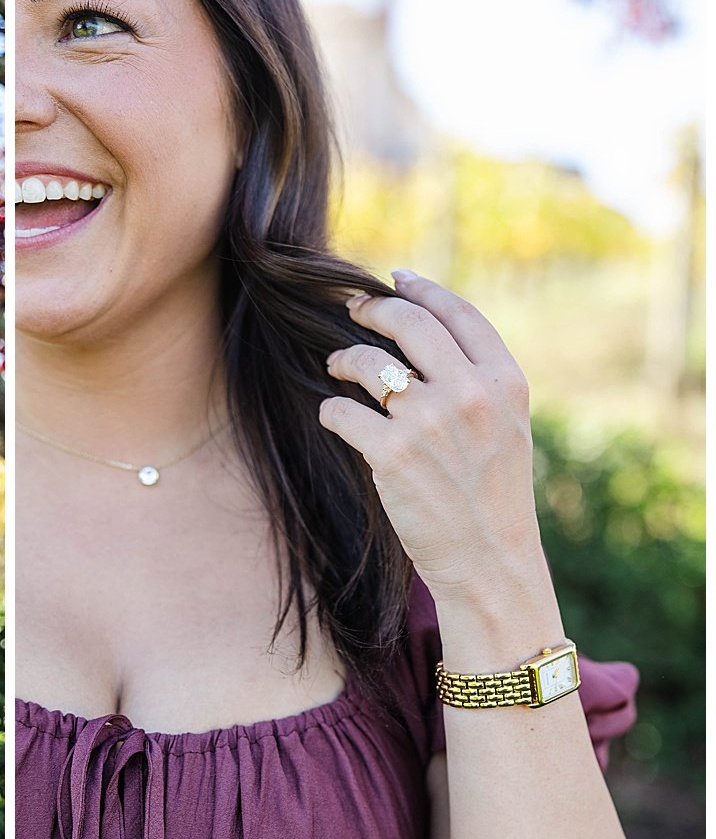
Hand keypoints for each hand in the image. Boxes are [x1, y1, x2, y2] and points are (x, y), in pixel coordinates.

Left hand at [318, 270, 545, 608]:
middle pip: (410, 323)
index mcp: (505, 382)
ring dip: (344, 359)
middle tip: (352, 310)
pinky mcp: (392, 454)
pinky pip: (342, 411)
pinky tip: (333, 415)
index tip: (396, 279)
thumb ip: (477, 382)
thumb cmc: (492, 495)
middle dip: (372, 309)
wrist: (490, 558)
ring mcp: (430, 422)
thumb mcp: (507, 428)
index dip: (422, 290)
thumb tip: (424, 336)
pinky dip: (331, 409)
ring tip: (336, 366)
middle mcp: (471, 394)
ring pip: (369, 363)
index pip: (459, 314)